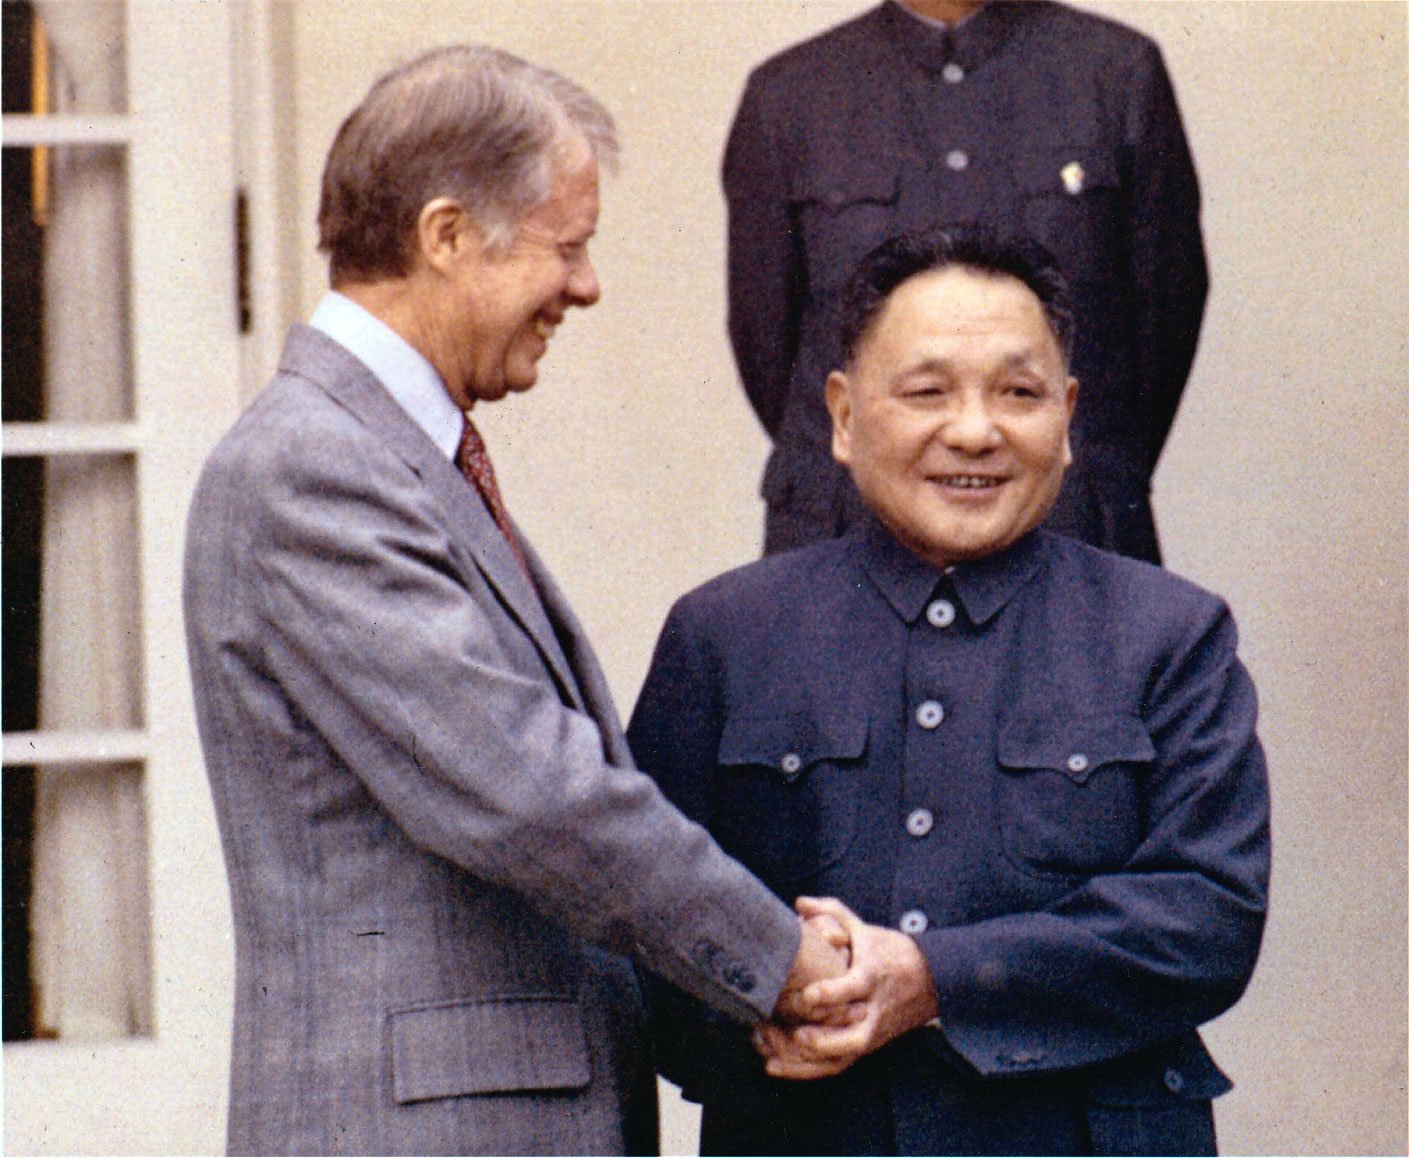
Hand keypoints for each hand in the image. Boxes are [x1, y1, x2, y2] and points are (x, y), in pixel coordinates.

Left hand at [755, 896, 938, 1079]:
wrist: (929, 981)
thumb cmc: (889, 952)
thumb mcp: (863, 928)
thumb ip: (831, 912)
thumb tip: (799, 903)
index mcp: (872, 976)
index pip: (856, 988)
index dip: (833, 993)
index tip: (808, 995)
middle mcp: (873, 1010)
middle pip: (854, 1037)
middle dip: (822, 1040)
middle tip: (793, 1034)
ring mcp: (870, 1032)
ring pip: (842, 1058)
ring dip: (807, 1061)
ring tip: (773, 1054)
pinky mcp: (864, 1047)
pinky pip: (836, 1065)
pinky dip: (806, 1069)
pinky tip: (776, 1065)